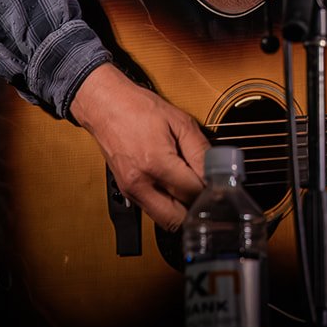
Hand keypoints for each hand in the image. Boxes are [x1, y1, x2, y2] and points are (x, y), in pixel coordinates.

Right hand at [68, 61, 210, 232]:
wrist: (106, 106)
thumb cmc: (138, 108)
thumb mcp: (180, 122)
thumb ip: (200, 150)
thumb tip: (216, 172)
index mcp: (155, 163)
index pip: (192, 193)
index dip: (211, 191)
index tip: (221, 185)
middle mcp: (140, 183)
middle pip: (177, 219)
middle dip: (196, 210)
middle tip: (209, 195)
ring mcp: (131, 191)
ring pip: (164, 220)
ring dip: (182, 211)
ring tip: (193, 190)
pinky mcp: (127, 191)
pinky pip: (153, 210)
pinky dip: (168, 206)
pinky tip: (177, 189)